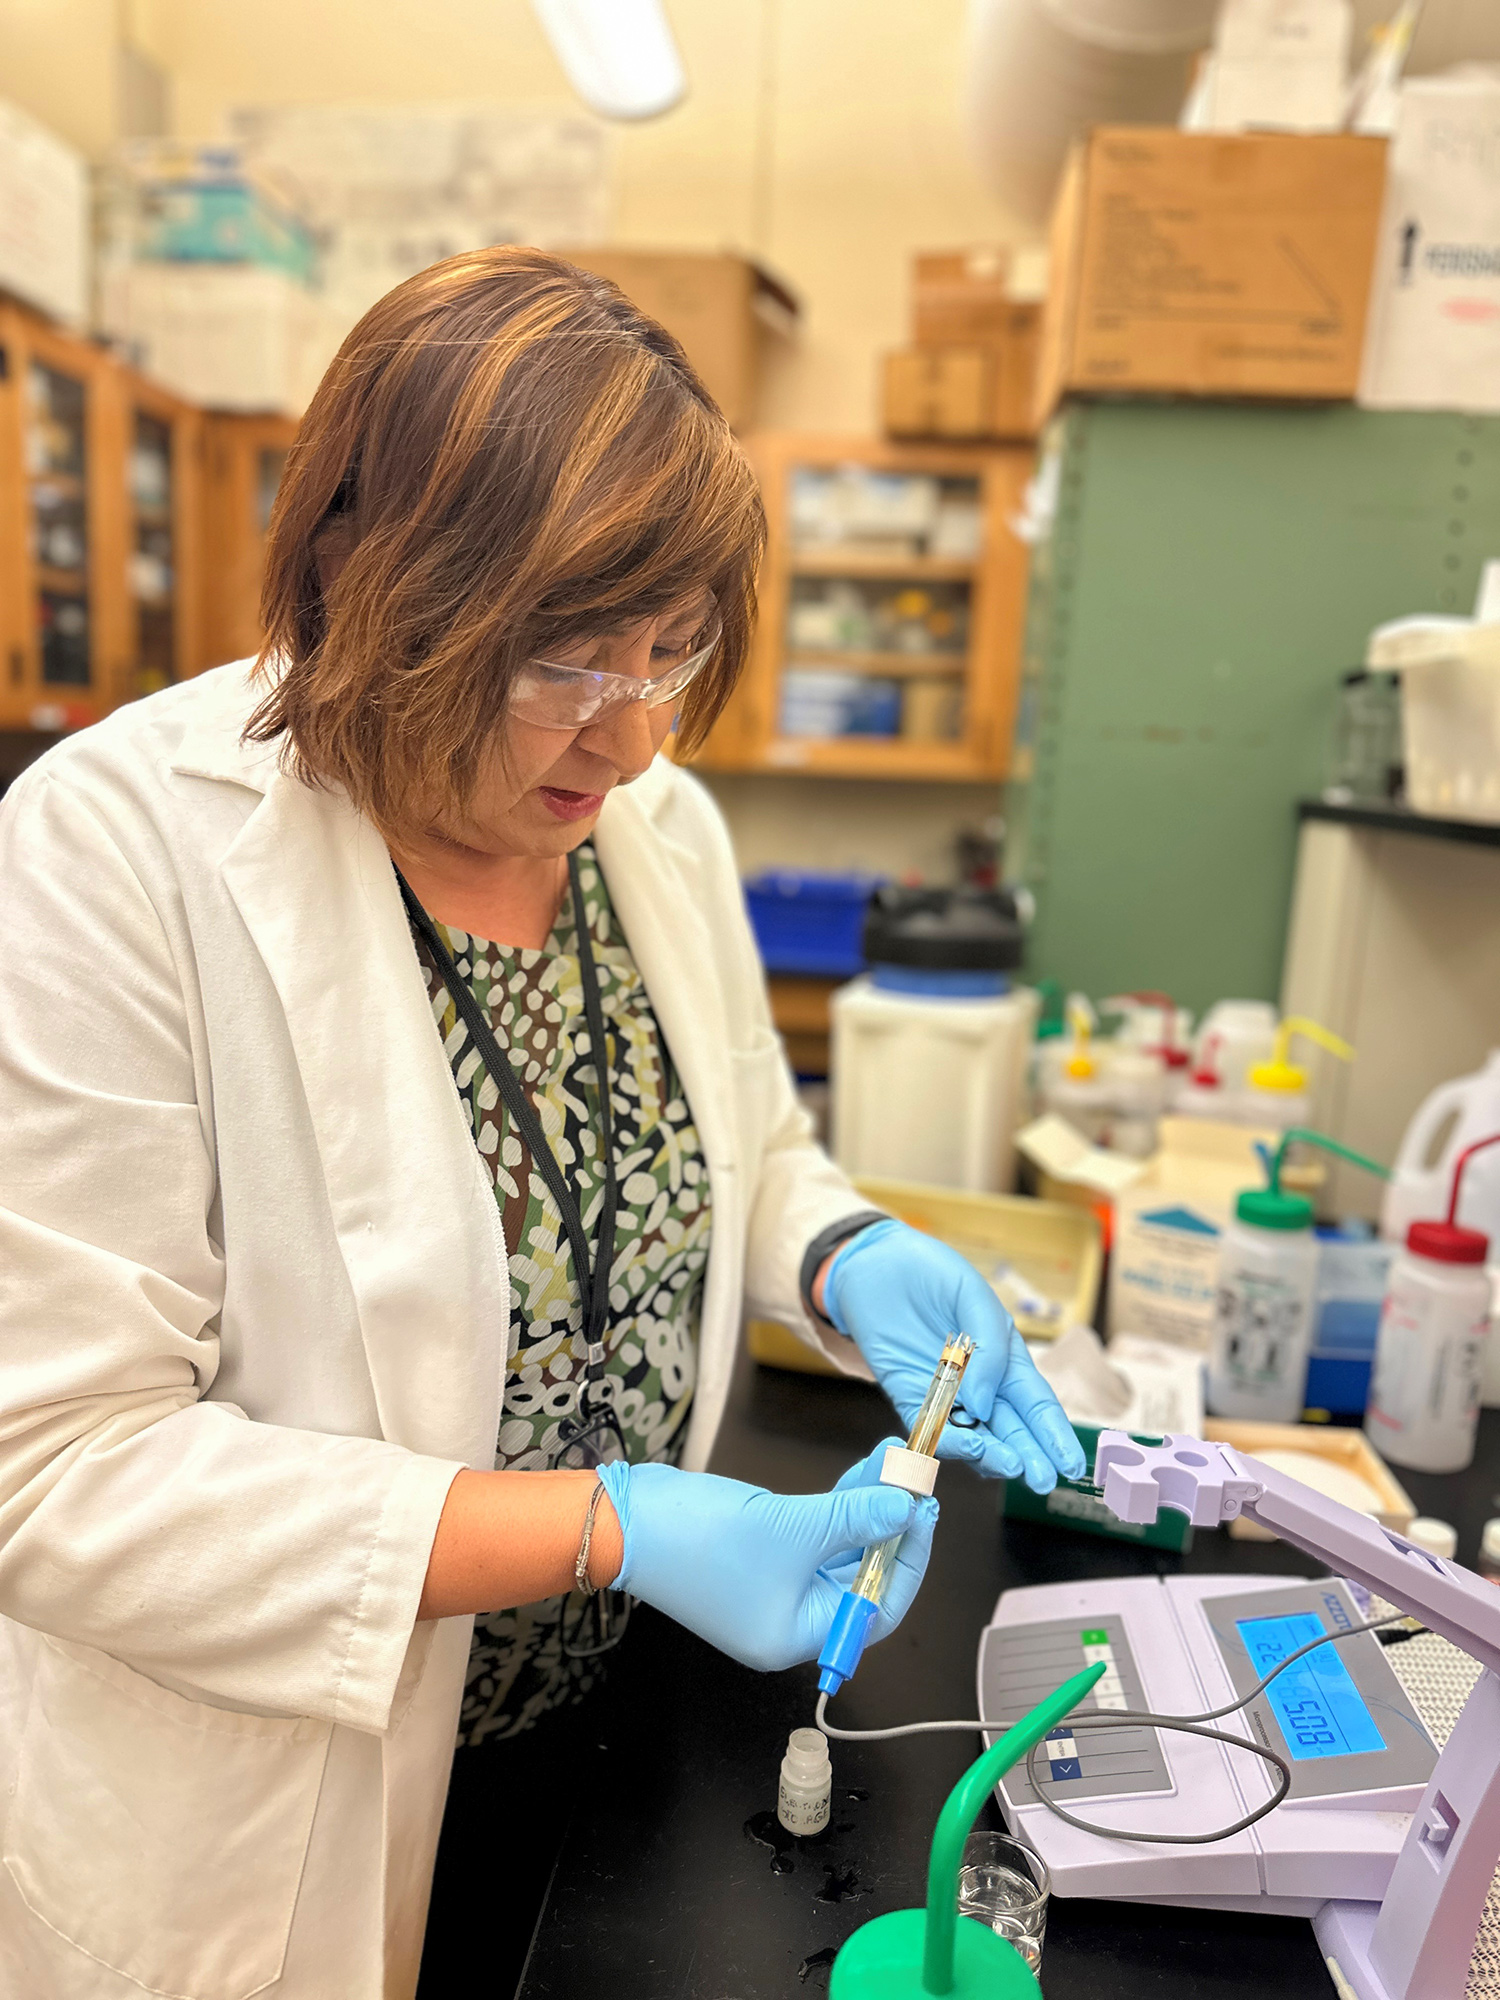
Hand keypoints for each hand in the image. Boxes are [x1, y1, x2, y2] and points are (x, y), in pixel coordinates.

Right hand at [596, 1440, 937, 1672]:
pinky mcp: (756, 1559)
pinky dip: (835, 1511)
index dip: (908, 1559)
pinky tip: (856, 1477)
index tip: (926, 1511)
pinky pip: (812, 1540)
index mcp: (799, 1635)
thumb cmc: (702, 1539)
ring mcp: (771, 1590)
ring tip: (888, 1464)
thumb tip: (907, 1507)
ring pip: (838, 1553)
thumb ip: (856, 1518)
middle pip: (860, 1578)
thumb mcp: (792, 1526)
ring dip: (864, 1510)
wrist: (625, 1521)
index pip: (878, 1607)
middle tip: (912, 1482)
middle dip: (888, 1526)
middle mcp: (788, 1620)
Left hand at [822, 1220, 1084, 1492]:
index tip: (1071, 1464)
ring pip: (976, 1435)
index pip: (1036, 1403)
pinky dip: (949, 1441)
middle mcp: (979, 1384)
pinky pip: (931, 1428)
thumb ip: (988, 1346)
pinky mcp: (909, 1398)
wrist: (873, 1263)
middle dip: (1031, 1455)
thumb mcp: (971, 1294)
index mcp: (1005, 1358)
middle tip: (1045, 1481)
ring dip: (995, 1454)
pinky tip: (969, 1448)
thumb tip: (986, 1403)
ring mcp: (944, 1395)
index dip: (1054, 1433)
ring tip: (1014, 1467)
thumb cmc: (930, 1272)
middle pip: (1011, 1428)